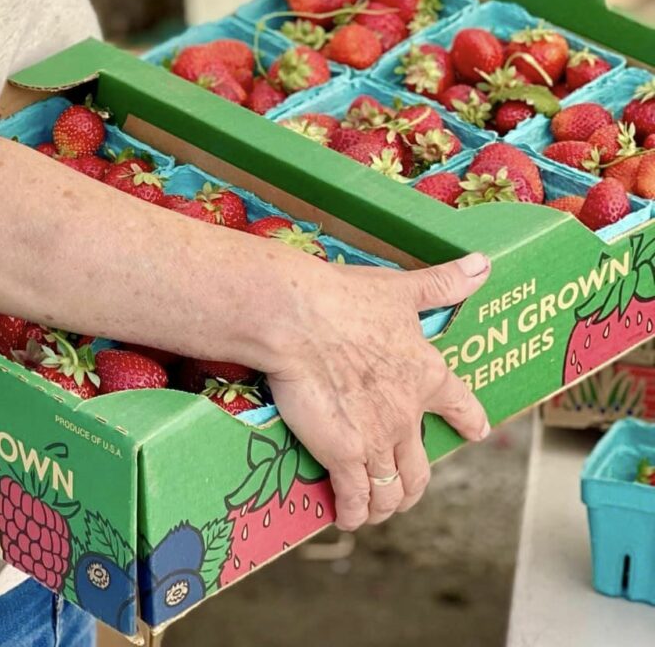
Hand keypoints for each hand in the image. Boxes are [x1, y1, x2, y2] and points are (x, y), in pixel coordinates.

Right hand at [263, 252, 490, 530]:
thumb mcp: (399, 289)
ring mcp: (378, 439)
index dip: (469, 420)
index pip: (460, 406)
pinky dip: (353, 512)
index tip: (476, 430)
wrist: (296, 317)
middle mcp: (407, 413)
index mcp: (426, 373)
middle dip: (413, 484)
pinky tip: (347, 514)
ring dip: (385, 504)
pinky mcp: (345, 455)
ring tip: (373, 507)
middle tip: (402, 487)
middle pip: (421, 468)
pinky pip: (356, 499)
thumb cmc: (344, 298)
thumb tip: (482, 264)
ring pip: (393, 491)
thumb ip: (442, 284)